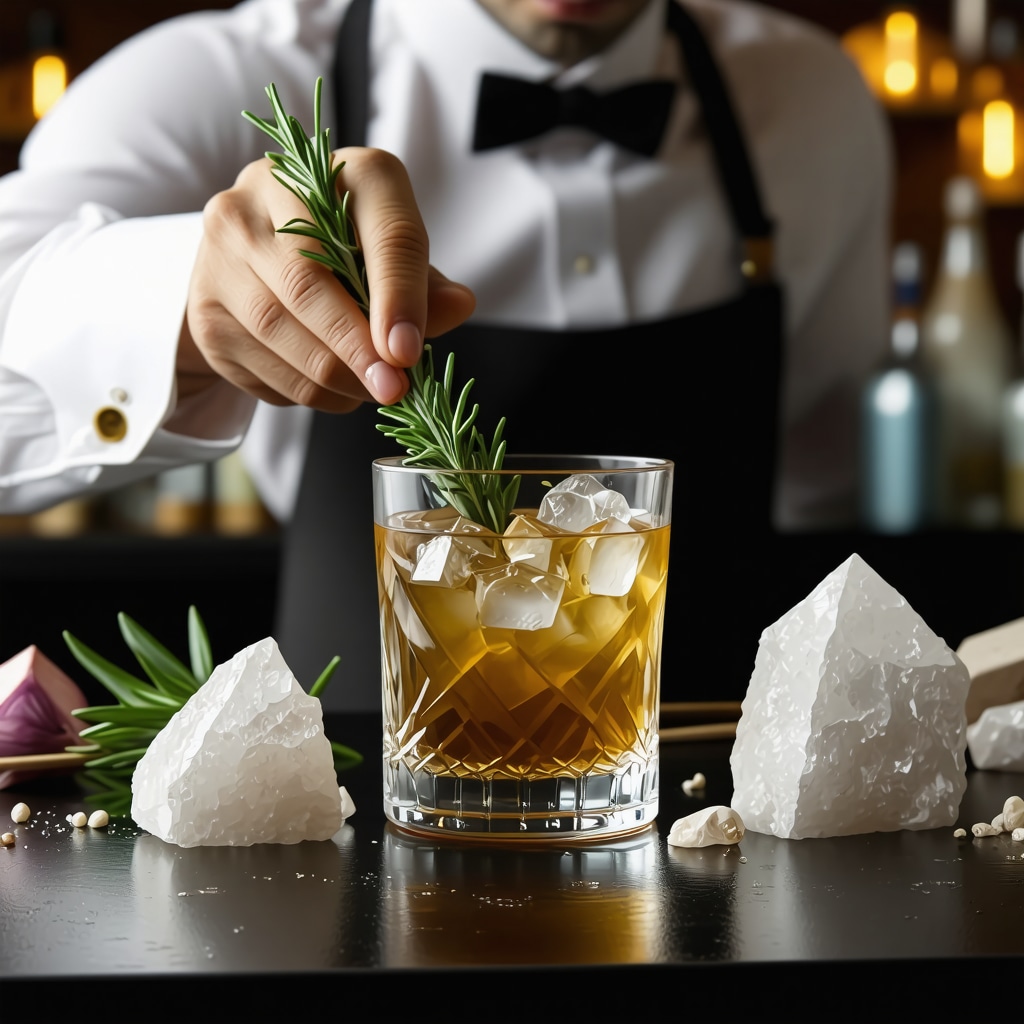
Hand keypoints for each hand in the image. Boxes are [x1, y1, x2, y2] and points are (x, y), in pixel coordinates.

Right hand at [177, 147, 475, 412]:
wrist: (250, 261)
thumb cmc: (340, 254)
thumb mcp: (391, 257)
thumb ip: (425, 285)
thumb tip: (458, 306)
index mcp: (335, 170)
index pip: (378, 230)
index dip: (397, 296)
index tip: (408, 353)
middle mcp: (265, 191)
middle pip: (309, 282)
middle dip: (357, 349)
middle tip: (392, 389)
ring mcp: (222, 247)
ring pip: (278, 328)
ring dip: (333, 377)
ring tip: (368, 391)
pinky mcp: (203, 305)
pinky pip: (259, 363)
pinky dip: (303, 389)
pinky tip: (329, 387)